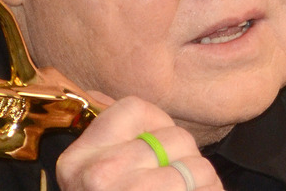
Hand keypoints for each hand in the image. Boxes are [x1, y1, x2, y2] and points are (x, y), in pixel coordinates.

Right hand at [56, 95, 223, 189]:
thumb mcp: (95, 176)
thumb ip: (110, 137)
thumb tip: (110, 103)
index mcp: (78, 161)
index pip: (133, 108)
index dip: (157, 124)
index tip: (154, 150)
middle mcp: (97, 178)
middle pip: (174, 136)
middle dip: (187, 157)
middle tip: (177, 180)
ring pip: (197, 165)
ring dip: (204, 182)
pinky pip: (207, 189)